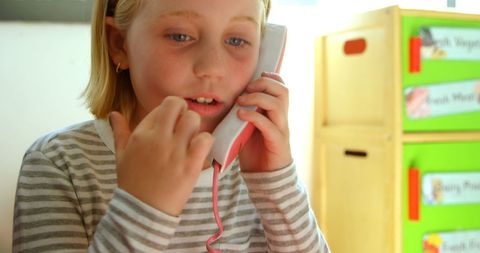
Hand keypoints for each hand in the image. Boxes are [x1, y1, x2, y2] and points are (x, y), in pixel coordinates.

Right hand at [110, 96, 213, 215]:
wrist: (143, 210)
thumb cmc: (132, 182)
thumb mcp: (121, 155)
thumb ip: (119, 132)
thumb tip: (113, 114)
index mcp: (142, 133)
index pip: (163, 106)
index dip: (171, 112)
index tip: (171, 124)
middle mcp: (158, 138)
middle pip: (178, 105)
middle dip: (184, 113)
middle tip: (184, 128)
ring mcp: (175, 150)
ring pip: (193, 119)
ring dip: (195, 127)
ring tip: (191, 140)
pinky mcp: (191, 164)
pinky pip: (205, 139)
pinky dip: (205, 142)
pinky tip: (199, 151)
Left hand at [236, 72, 292, 171]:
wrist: (265, 176)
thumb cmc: (255, 151)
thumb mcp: (248, 126)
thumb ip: (246, 111)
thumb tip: (230, 97)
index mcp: (277, 112)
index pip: (282, 87)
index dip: (271, 78)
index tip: (253, 80)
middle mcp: (282, 118)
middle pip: (283, 91)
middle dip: (264, 84)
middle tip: (246, 89)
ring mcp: (281, 129)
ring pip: (278, 104)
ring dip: (257, 98)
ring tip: (240, 102)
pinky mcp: (276, 142)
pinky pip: (268, 124)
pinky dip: (253, 116)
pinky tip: (240, 115)